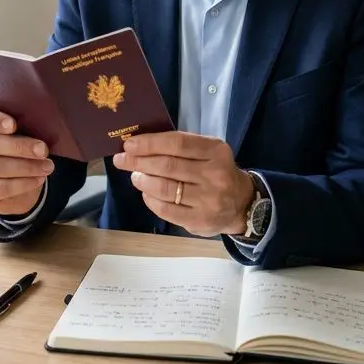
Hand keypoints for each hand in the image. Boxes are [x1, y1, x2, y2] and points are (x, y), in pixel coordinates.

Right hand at [0, 107, 53, 214]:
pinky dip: (22, 184)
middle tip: (43, 150)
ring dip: (26, 167)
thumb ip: (24, 127)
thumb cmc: (17, 152)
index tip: (13, 124)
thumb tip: (43, 125)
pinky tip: (37, 179)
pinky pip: (0, 187)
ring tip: (47, 167)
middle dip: (20, 147)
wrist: (15, 186)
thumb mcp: (21, 136)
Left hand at [112, 132, 254, 236]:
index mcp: (216, 151)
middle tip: (122, 159)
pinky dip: (150, 199)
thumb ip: (180, 146)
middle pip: (168, 165)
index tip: (129, 144)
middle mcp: (215, 174)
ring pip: (165, 188)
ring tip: (135, 176)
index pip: (177, 143)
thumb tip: (140, 144)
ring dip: (143, 180)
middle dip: (139, 161)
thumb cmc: (216, 171)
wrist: (241, 204)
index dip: (150, 143)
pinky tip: (146, 193)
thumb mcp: (208, 152)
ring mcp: (208, 199)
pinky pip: (166, 209)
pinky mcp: (200, 220)